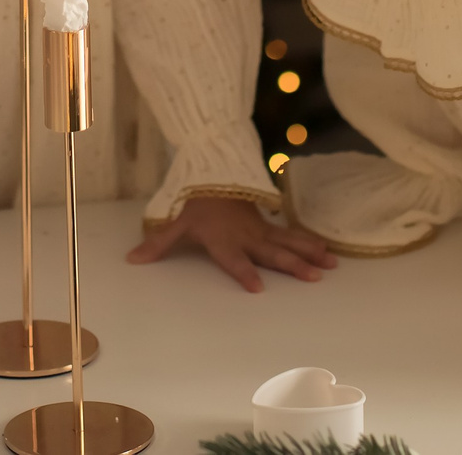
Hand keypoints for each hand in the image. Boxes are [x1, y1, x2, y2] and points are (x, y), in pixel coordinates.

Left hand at [126, 195, 337, 291]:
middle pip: (272, 253)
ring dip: (309, 253)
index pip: (235, 260)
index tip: (257, 287)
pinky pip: (291, 235)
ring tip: (329, 265)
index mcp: (224, 241)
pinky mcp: (268, 226)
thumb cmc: (197, 205)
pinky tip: (326, 250)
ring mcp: (261, 231)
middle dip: (293, 265)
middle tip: (313, 277)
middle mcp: (247, 238)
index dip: (244, 272)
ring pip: (288, 243)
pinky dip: (309, 242)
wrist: (214, 174)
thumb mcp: (177, 224)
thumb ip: (159, 244)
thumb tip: (133, 260)